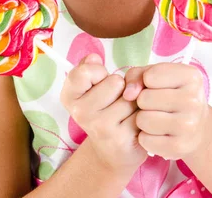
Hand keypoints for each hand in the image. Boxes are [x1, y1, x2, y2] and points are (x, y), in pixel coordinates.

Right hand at [60, 53, 147, 172]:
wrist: (113, 154)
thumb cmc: (106, 110)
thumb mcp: (94, 86)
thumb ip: (91, 66)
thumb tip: (94, 58)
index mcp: (70, 97)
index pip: (85, 71)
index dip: (98, 72)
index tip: (99, 82)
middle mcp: (80, 113)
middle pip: (114, 81)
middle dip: (121, 88)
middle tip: (115, 102)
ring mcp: (100, 128)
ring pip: (129, 96)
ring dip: (133, 102)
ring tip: (125, 114)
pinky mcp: (120, 139)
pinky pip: (140, 112)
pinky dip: (141, 115)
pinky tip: (133, 126)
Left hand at [122, 62, 208, 160]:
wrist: (196, 127)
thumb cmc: (169, 94)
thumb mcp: (155, 76)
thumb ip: (136, 76)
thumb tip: (128, 94)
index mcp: (191, 76)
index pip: (149, 76)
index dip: (146, 82)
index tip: (156, 87)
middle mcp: (193, 100)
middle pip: (144, 99)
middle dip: (143, 102)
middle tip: (155, 105)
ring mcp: (189, 125)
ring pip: (143, 120)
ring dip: (143, 119)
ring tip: (155, 118)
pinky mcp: (180, 147)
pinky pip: (145, 140)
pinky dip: (146, 137)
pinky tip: (157, 133)